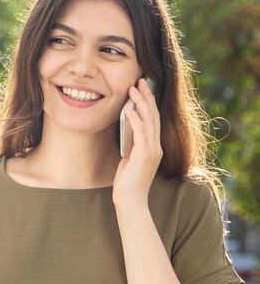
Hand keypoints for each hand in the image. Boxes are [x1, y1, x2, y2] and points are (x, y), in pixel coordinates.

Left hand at [113, 77, 162, 208]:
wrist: (131, 202)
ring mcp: (152, 151)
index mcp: (154, 148)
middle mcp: (157, 147)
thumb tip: (126, 128)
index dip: (149, 103)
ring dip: (141, 102)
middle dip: (147, 96)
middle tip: (140, 80)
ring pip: (149, 120)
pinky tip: (129, 108)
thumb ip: (131, 145)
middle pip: (154, 115)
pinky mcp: (145, 155)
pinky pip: (141, 132)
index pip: (153, 120)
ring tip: (133, 88)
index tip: (142, 89)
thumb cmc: (128, 184)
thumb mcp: (129, 160)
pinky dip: (135, 118)